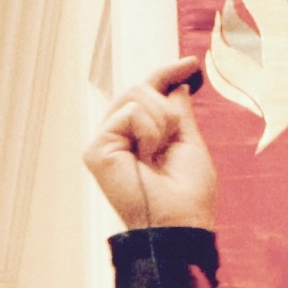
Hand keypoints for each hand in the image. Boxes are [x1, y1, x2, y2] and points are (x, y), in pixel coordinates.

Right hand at [85, 73, 218, 231]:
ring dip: (161, 121)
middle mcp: (117, 137)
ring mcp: (105, 142)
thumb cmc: (188, 193)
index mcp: (138, 137)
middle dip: (166, 108)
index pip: (146, 92)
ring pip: (135, 94)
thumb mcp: (188, 140)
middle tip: (172, 139)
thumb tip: (175, 81)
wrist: (180, 222)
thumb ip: (177, 111)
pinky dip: (149, 131)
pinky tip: (146, 157)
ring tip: (158, 153)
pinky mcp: (96, 149)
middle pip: (140, 87)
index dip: (166, 73)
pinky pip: (131, 112)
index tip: (191, 64)